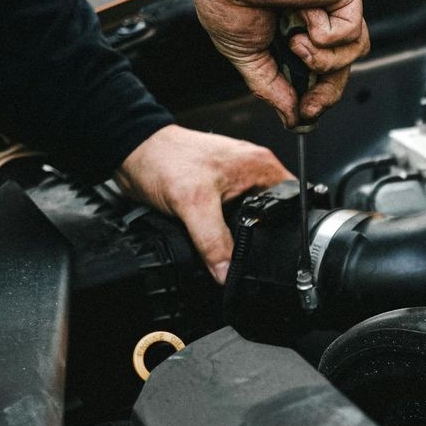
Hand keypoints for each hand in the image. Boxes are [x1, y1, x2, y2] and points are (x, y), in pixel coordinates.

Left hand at [117, 125, 292, 283]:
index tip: (280, 251)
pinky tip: (218, 239)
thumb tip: (228, 272)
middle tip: (251, 253)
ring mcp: (237, 181)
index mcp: (261, 167)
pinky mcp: (220, 191)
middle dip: (264, 236)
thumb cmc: (164, 160)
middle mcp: (253, 172)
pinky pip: (233, 217)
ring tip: (232, 246)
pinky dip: (226, 231)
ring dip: (243, 234)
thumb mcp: (193, 205)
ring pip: (253, 217)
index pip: (293, 202)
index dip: (290, 229)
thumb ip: (214, 241)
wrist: (132, 153)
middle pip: (274, 214)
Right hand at [189, 0, 368, 127]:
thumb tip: (290, 118)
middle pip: (341, 67)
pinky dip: (326, 34)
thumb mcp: (247, 55)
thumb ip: (271, 88)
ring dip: (322, 60)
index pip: (320, 71)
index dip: (316, 97)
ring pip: (352, 53)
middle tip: (308, 107)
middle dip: (325, 93)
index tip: (304, 115)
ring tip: (296, 44)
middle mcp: (317, 17)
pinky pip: (352, 32)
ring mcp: (333, 4)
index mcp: (292, 30)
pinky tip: (303, 17)